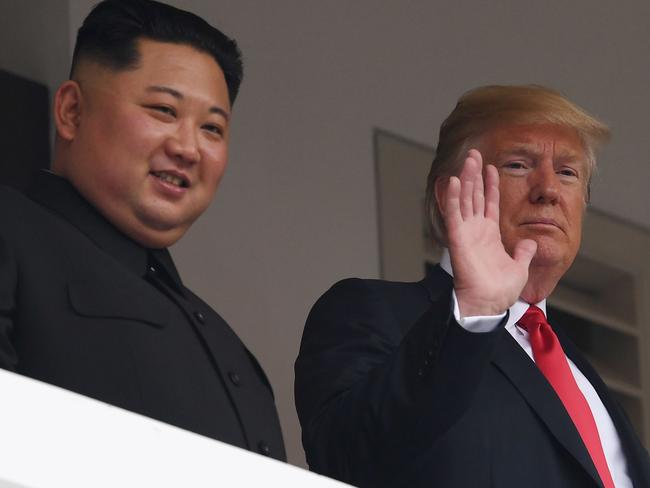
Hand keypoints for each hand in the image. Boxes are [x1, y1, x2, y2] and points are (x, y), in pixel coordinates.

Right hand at [443, 150, 536, 316]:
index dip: (490, 185)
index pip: (489, 203)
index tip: (491, 167)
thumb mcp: (519, 267)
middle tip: (474, 154)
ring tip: (467, 159)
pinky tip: (454, 180)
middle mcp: (476, 230)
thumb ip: (523, 252)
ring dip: (465, 179)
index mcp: (490, 234)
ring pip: (464, 199)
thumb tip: (529, 242)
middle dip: (474, 174)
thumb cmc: (500, 290)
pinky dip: (453, 197)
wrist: (489, 303)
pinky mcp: (458, 238)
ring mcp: (466, 232)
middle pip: (475, 195)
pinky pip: (454, 214)